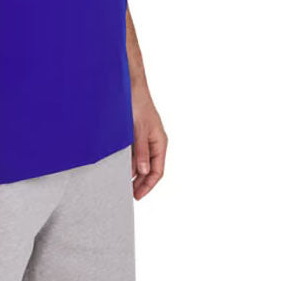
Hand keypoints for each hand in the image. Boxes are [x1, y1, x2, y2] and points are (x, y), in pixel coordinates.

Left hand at [131, 82, 166, 198]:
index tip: (137, 195)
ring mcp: (145, 138)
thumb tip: (144, 171)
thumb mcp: (139, 130)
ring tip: (123, 183)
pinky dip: (129, 161)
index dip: (149, 185)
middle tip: (129, 193)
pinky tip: (120, 166)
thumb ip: (141, 151)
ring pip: (142, 161)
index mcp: (160, 142)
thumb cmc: (138, 104)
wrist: (130, 85)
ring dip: (134, 173)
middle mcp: (154, 142)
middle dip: (141, 182)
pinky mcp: (135, 133)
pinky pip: (134, 152)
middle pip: (150, 169)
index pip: (158, 171)